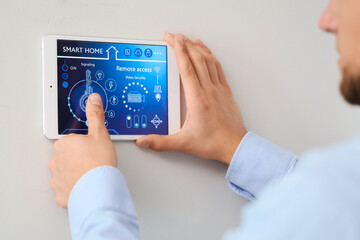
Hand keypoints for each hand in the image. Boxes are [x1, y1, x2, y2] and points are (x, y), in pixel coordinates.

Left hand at [49, 93, 116, 207]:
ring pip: (66, 172)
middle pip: (68, 156)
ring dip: (75, 173)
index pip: (73, 141)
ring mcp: (56, 178)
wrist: (99, 189)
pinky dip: (74, 188)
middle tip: (93, 162)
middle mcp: (56, 160)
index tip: (93, 149)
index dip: (86, 145)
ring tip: (90, 175)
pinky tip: (85, 186)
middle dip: (79, 158)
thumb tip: (93, 99)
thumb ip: (95, 115)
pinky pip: (66, 189)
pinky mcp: (60, 194)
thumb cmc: (98, 163)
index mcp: (64, 144)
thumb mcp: (100, 134)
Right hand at [136, 33, 246, 164]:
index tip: (172, 39)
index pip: (185, 68)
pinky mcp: (226, 92)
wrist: (235, 146)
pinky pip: (218, 69)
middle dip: (184, 44)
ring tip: (190, 40)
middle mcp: (208, 90)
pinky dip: (212, 58)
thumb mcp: (183, 143)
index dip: (178, 50)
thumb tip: (144, 141)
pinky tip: (209, 54)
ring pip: (208, 61)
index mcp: (197, 98)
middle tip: (175, 36)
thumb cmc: (213, 143)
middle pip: (196, 60)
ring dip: (198, 48)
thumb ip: (161, 142)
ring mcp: (218, 90)